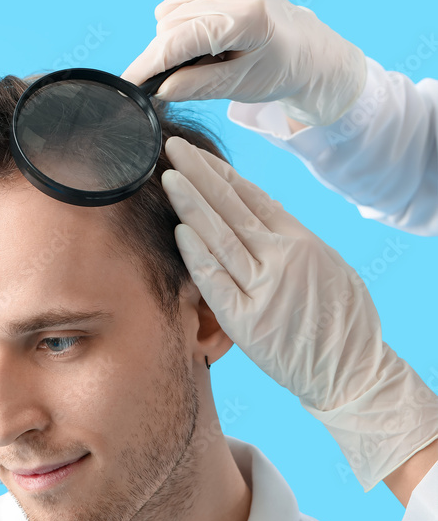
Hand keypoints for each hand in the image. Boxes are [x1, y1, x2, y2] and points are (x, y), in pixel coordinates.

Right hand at [121, 0, 365, 126]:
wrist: (304, 47)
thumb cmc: (275, 70)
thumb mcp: (237, 87)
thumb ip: (195, 86)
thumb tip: (158, 87)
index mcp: (245, 18)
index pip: (180, 40)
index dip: (148, 63)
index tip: (128, 82)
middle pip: (170, 25)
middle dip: (167, 53)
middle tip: (187, 73)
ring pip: (170, 9)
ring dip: (176, 35)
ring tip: (206, 51)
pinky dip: (185, 16)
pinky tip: (208, 29)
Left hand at [161, 136, 437, 490]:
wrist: (351, 372)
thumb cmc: (340, 321)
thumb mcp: (326, 266)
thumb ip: (292, 240)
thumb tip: (263, 214)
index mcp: (301, 240)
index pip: (252, 197)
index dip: (222, 174)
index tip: (198, 157)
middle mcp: (282, 257)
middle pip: (232, 207)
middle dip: (200, 175)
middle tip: (174, 149)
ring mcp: (264, 287)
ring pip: (220, 237)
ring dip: (192, 205)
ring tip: (170, 178)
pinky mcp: (247, 320)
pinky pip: (216, 282)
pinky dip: (197, 255)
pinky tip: (179, 231)